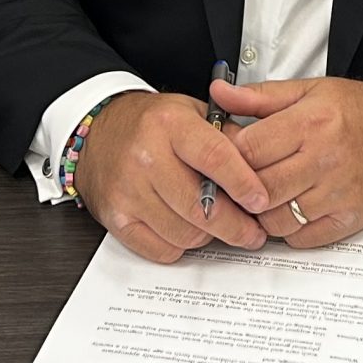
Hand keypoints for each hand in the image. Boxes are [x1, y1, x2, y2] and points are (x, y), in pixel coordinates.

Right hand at [75, 90, 269, 262]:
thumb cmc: (152, 124)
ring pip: (185, 234)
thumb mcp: (194, 113)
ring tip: (218, 225)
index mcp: (171, 125)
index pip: (215, 158)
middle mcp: (145, 156)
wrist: (99, 132)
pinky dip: (181, 246)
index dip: (244, 184)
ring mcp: (128, 190)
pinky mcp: (116, 218)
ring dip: (209, 236)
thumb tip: (263, 169)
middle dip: (235, 226)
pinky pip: (161, 249)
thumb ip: (230, 137)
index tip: (261, 201)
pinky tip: (187, 229)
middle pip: (201, 207)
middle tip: (253, 231)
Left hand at [214, 76, 362, 249]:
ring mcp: (339, 192)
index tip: (228, 156)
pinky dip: (289, 229)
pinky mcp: (350, 218)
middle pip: (259, 188)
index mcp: (311, 122)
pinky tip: (291, 209)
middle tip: (240, 182)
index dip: (229, 156)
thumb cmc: (358, 111)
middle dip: (242, 188)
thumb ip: (260, 96)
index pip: (248, 150)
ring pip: (276, 219)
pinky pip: (302, 237)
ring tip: (266, 196)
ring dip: (263, 213)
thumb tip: (219, 93)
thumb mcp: (309, 91)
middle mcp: (325, 158)